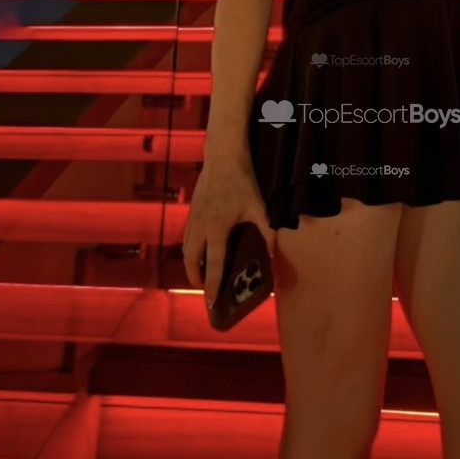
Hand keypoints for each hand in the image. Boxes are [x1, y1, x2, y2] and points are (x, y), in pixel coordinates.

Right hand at [182, 158, 276, 310]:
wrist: (223, 157)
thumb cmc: (243, 181)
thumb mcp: (259, 207)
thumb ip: (267, 231)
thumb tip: (273, 253)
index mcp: (217, 227)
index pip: (213, 264)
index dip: (213, 285)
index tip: (212, 301)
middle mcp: (200, 225)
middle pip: (191, 260)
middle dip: (196, 278)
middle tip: (205, 291)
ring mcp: (193, 218)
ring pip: (186, 248)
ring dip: (192, 264)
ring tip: (202, 275)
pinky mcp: (192, 211)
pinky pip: (187, 236)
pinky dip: (191, 249)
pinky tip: (200, 252)